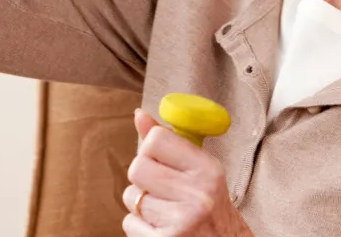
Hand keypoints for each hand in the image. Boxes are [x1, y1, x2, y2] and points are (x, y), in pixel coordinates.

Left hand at [123, 108, 249, 235]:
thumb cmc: (211, 207)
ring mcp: (180, 224)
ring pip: (131, 196)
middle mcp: (196, 196)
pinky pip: (129, 223)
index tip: (162, 160)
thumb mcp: (202, 170)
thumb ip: (169, 142)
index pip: (156, 139)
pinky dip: (139, 225)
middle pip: (137, 167)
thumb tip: (139, 115)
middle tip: (162, 186)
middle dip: (144, 177)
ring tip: (164, 209)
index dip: (152, 148)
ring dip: (141, 202)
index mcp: (208, 170)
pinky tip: (160, 227)